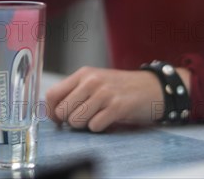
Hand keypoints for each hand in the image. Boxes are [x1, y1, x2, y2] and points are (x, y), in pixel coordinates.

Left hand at [45, 66, 164, 131]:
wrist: (152, 87)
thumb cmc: (121, 88)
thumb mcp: (96, 81)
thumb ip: (76, 92)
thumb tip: (54, 113)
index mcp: (83, 74)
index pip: (52, 94)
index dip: (51, 112)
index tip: (58, 120)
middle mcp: (91, 81)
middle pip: (62, 111)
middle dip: (69, 121)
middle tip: (83, 119)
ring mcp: (104, 93)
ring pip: (76, 121)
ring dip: (85, 125)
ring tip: (97, 117)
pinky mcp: (117, 106)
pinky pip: (94, 126)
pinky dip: (100, 128)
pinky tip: (109, 119)